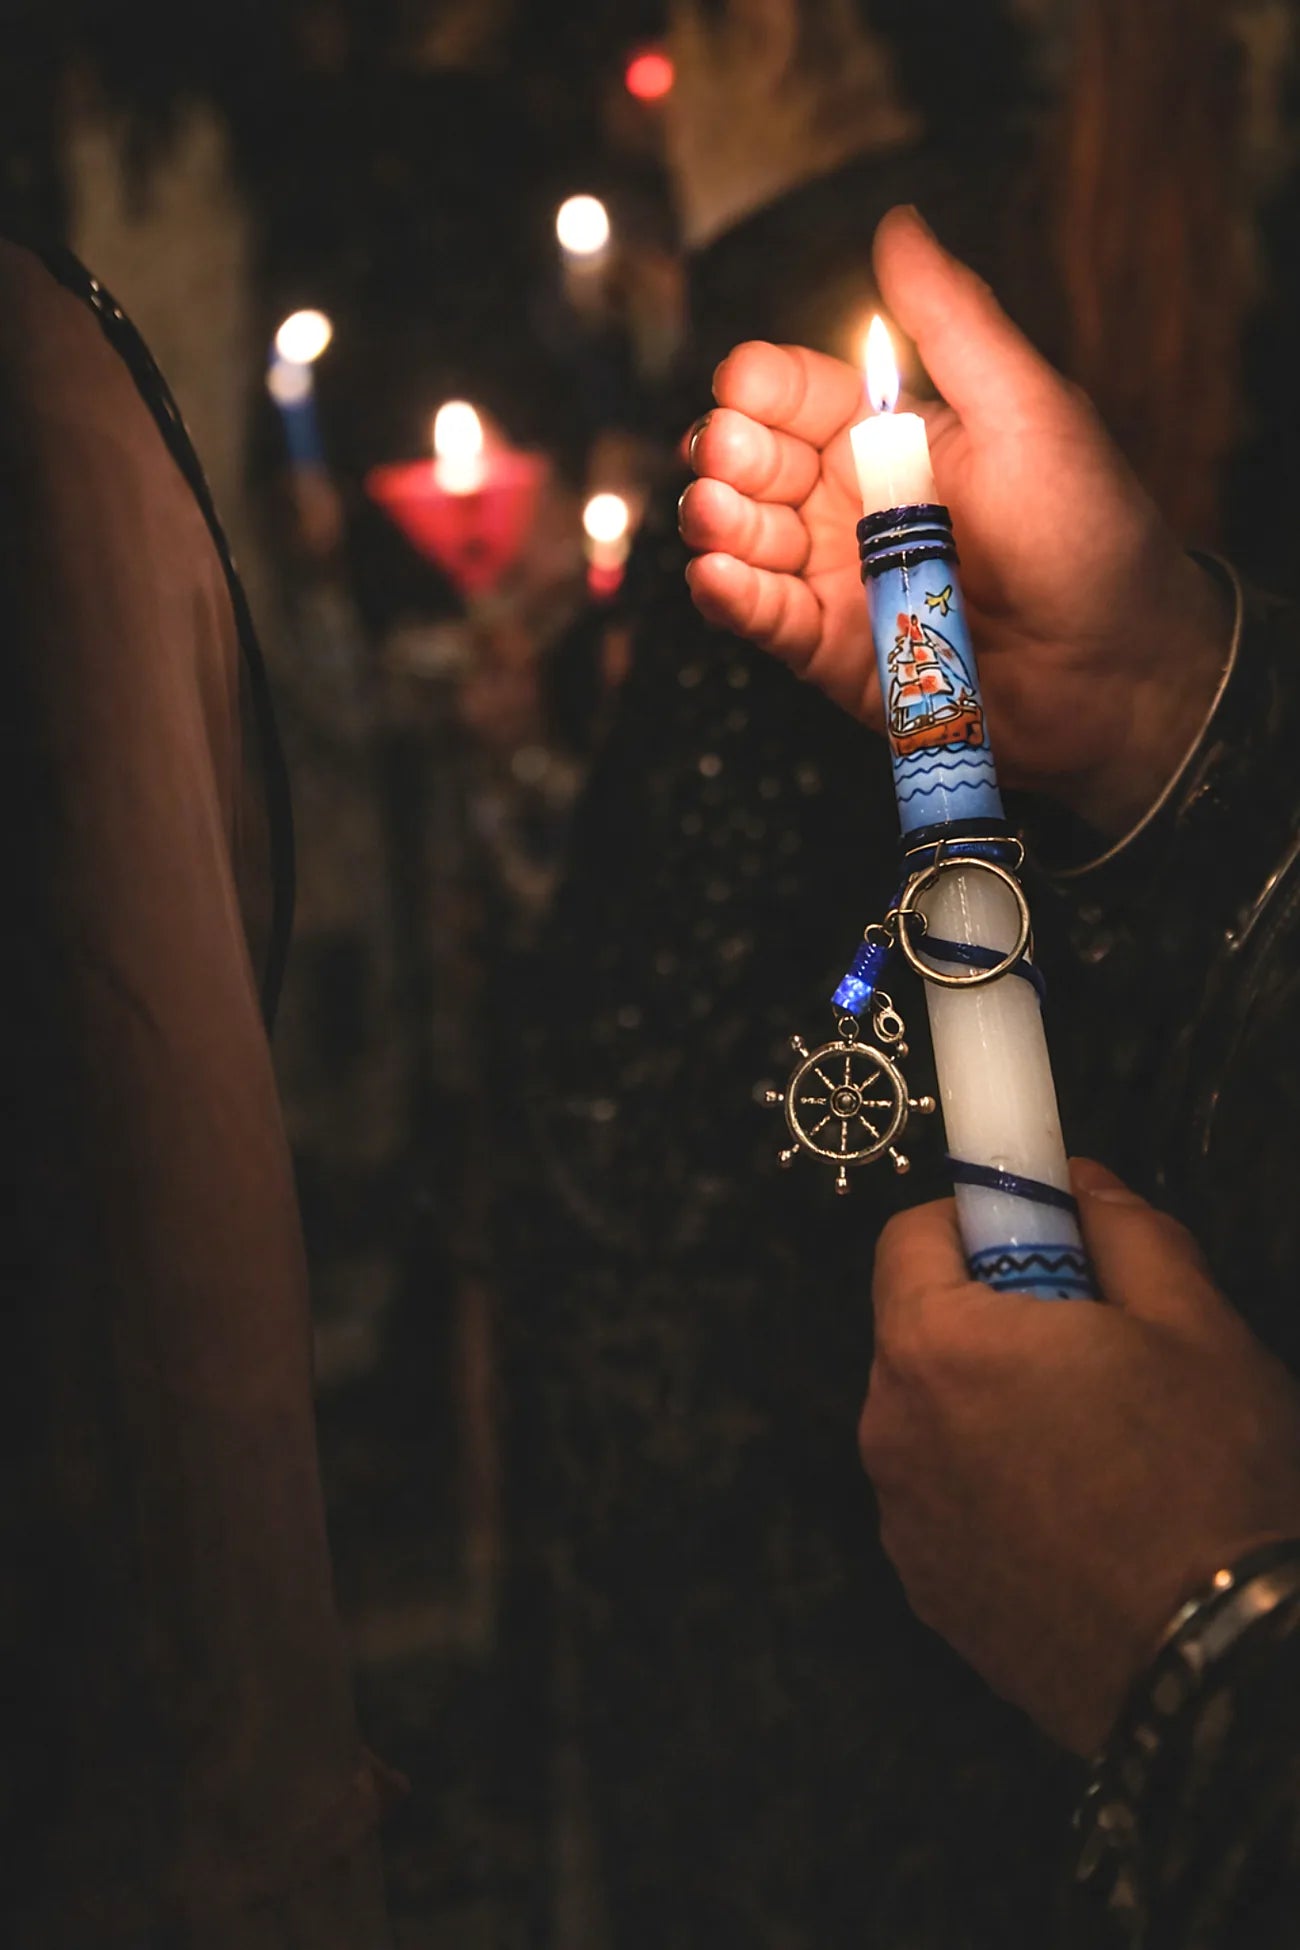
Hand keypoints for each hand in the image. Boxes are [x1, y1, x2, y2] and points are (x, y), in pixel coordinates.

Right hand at [680, 207, 1229, 836]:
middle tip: (734, 459)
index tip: (750, 389)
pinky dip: (729, 596)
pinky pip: (763, 618)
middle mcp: (858, 503)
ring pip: (743, 539)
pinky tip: (718, 576)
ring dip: (717, 521)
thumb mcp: (1024, 409)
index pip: (791, 394)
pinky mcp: (833, 651)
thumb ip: (950, 321)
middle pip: (750, 463)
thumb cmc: (1088, 536)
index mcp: (894, 435)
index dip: (760, 388)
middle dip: (728, 455)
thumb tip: (899, 226)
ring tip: (719, 515)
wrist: (1117, 671)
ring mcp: (841, 578)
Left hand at [859, 1159, 1299, 1753]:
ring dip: (991, 1405)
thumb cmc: (1205, 1481)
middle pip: (919, 1328)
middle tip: (1092, 1345)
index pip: (910, 1235)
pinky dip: (991, 1486)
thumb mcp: (1193, 1320)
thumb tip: (1076, 1185)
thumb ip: (1122, 1227)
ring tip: (1097, 1442)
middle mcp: (891, 1429)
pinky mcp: (928, 1590)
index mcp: (936, 1345)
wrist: (1216, 1665)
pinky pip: (944, 1498)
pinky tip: (1078, 1517)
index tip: (1043, 1243)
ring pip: (934, 1417)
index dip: (978, 1222)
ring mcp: (903, 1520)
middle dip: (991, 1315)